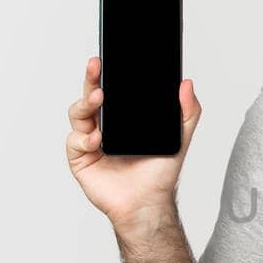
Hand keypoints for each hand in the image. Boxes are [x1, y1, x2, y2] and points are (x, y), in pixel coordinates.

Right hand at [66, 56, 201, 226]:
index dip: (105, 73)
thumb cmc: (159, 174)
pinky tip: (99, 139)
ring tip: (99, 98)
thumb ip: (187, 111)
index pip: (111, 88)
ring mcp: (89, 140)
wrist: (148, 204)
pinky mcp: (80, 158)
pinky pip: (75, 141)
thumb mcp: (179, 138)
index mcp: (122, 117)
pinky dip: (85, 138)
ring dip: (86, 103)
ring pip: (78, 113)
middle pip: (90, 94)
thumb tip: (187, 83)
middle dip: (91, 78)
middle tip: (96, 66)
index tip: (106, 58)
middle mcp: (103, 125)